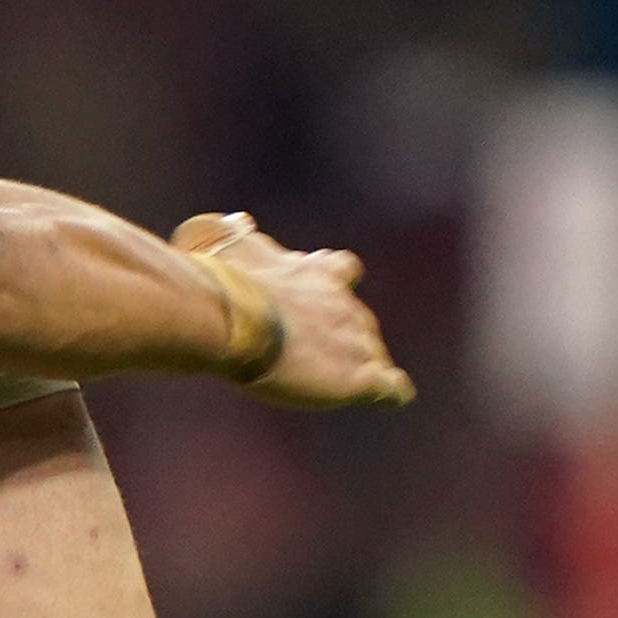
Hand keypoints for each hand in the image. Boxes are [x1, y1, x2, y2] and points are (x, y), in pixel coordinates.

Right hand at [175, 212, 413, 412]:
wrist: (233, 317)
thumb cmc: (225, 283)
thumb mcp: (225, 245)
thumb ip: (236, 234)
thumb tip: (241, 220)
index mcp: (316, 273)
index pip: (341, 269)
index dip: (335, 281)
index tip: (327, 288)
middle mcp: (343, 303)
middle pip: (360, 320)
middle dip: (343, 334)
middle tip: (316, 351)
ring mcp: (356, 341)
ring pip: (374, 353)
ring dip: (359, 364)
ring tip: (334, 380)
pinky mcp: (359, 377)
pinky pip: (391, 386)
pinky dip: (393, 390)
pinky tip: (393, 396)